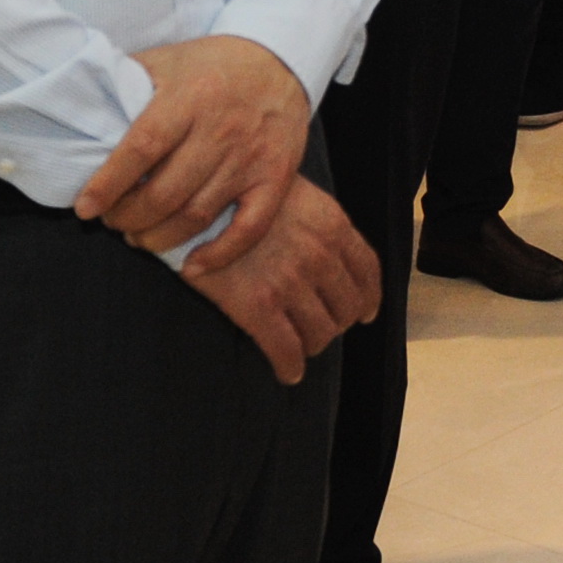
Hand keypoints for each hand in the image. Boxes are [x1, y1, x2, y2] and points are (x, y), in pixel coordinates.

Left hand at [77, 35, 307, 263]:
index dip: (109, 183)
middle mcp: (220, 129)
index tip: (84, 207)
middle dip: (128, 217)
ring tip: (140, 238)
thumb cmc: (212, 64)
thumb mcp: (167, 59)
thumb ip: (127, 82)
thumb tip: (80, 108)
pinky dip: (221, 254)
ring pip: (198, 215)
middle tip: (112, 221)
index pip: (142, 147)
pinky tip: (193, 264)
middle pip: (166, 191)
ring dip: (160, 237)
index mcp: (189, 97)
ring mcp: (251, 157)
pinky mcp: (276, 177)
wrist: (281, 59)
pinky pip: (250, 227)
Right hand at [184, 172, 379, 385]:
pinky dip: (291, 367)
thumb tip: (331, 254)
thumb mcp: (292, 192)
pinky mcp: (257, 304)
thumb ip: (317, 222)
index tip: (365, 312)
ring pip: (321, 333)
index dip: (368, 299)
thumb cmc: (238, 191)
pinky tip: (287, 371)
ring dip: (312, 344)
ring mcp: (290, 281)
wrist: (194, 196)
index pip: (367, 271)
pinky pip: (287, 350)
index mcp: (332, 224)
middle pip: (347, 308)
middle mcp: (319, 254)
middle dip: (336, 323)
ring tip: (298, 345)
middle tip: (319, 328)